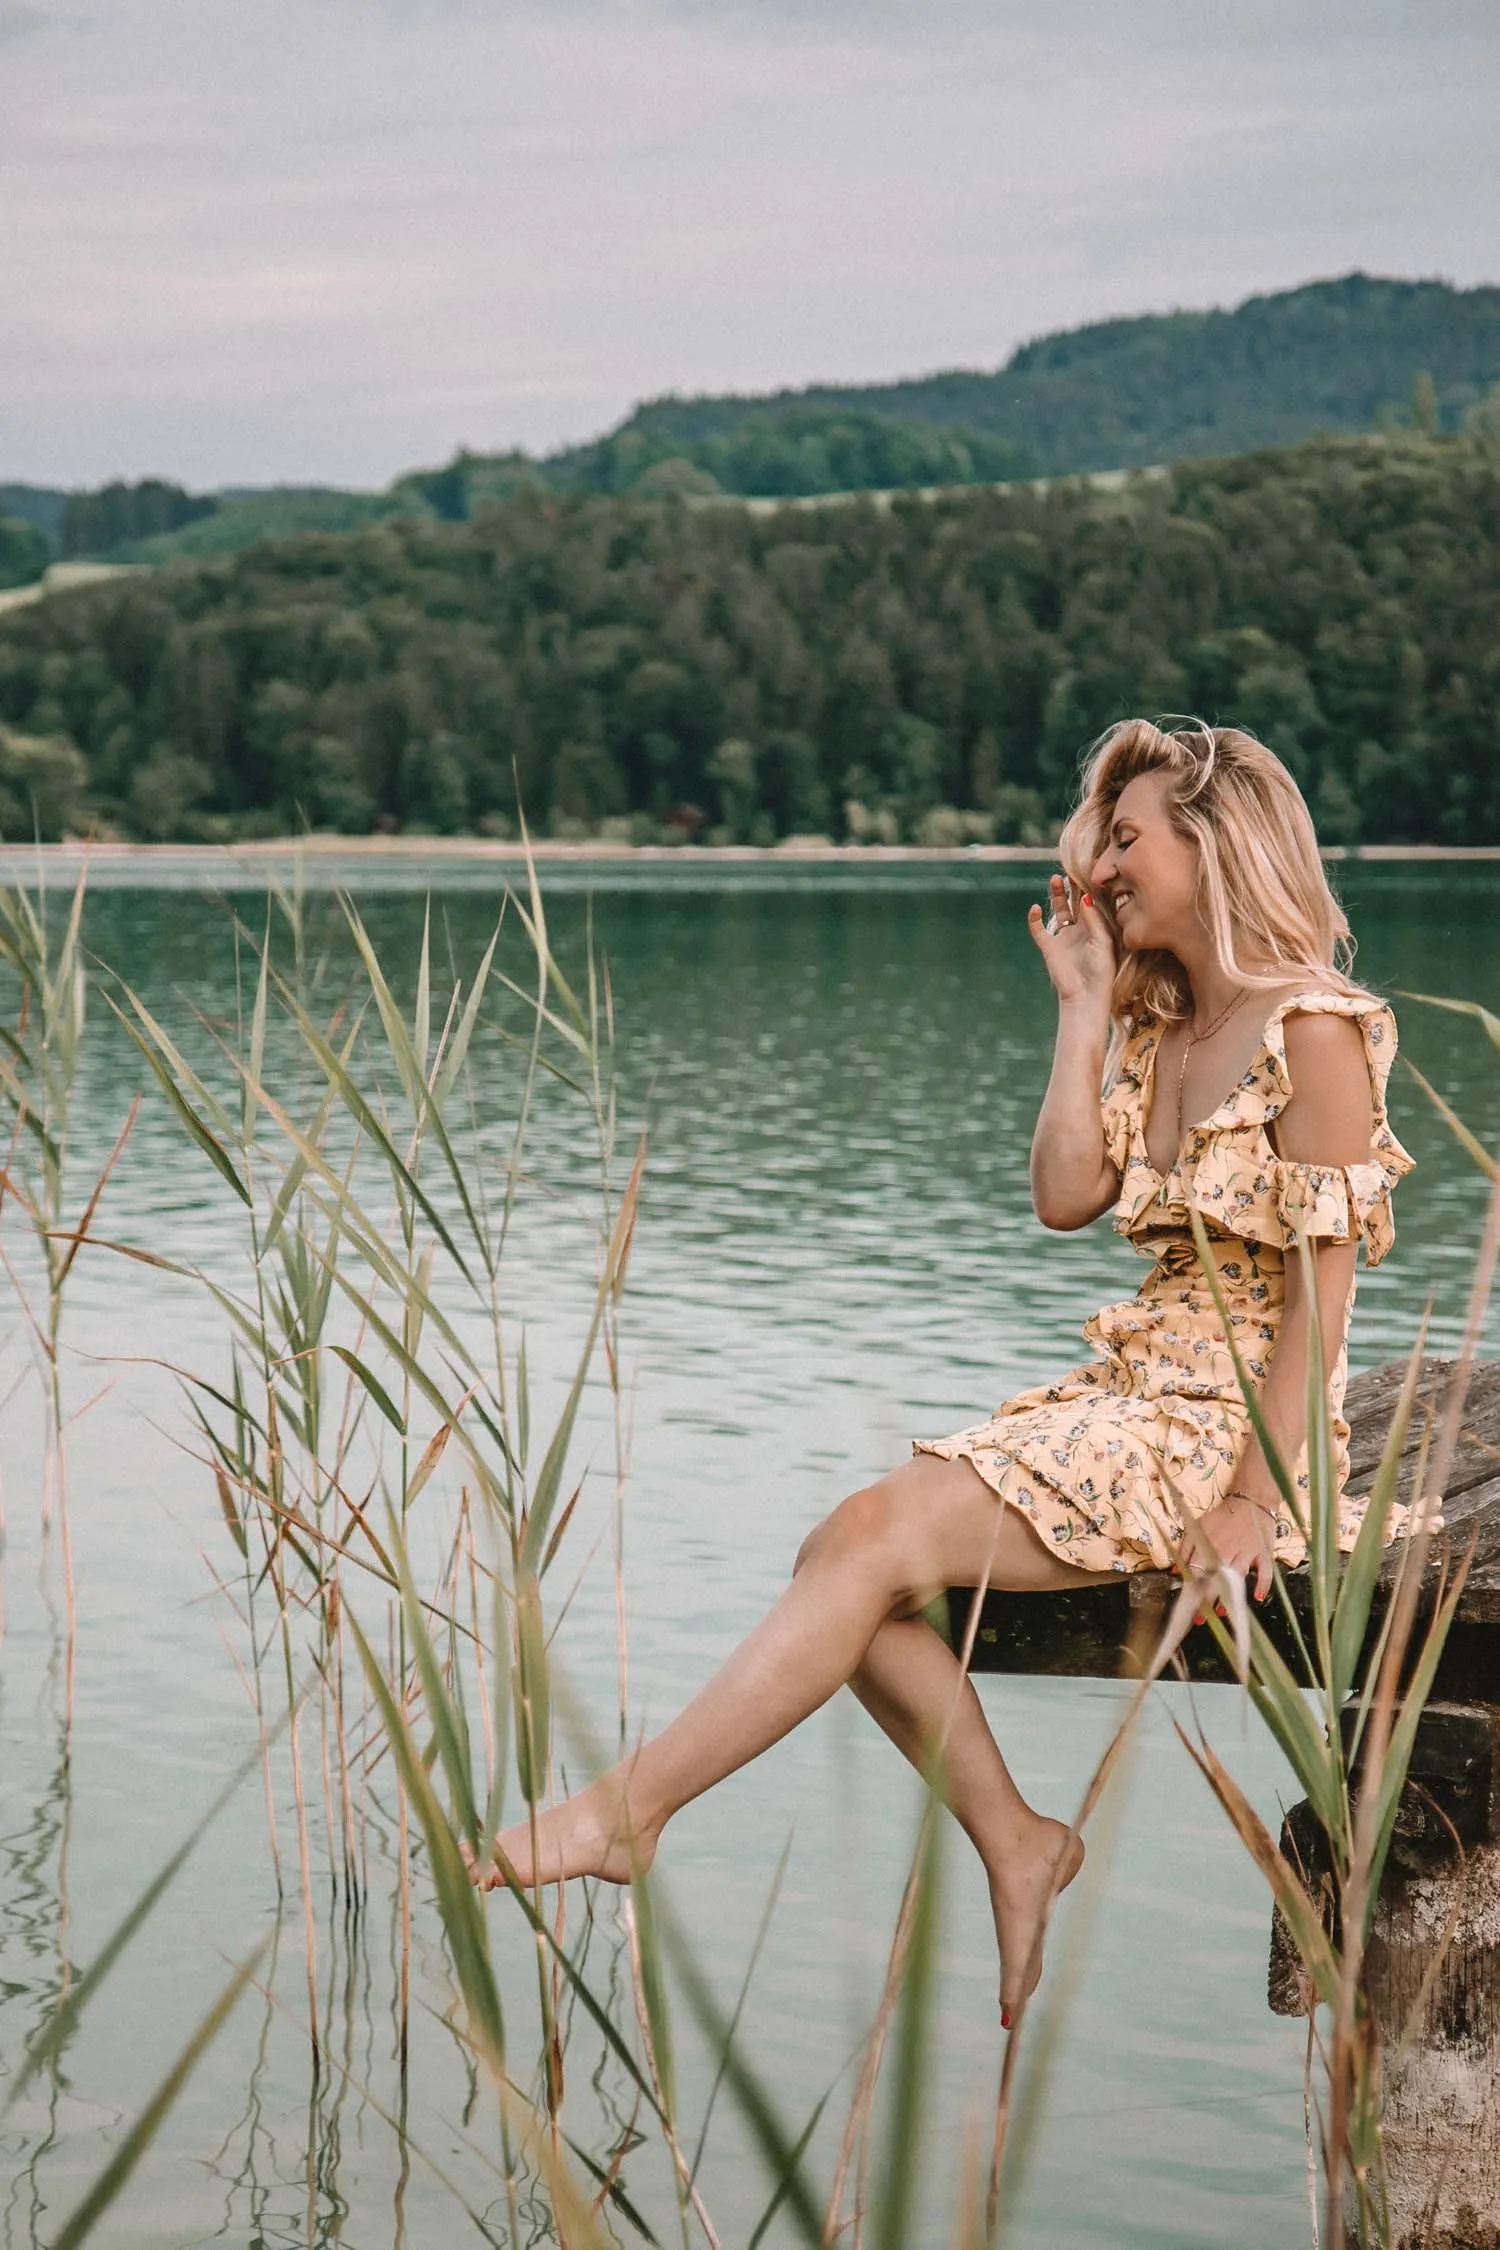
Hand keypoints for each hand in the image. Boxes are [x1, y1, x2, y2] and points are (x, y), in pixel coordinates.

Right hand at [1026, 875, 1116, 1012]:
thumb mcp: (1102, 941)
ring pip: (1059, 910)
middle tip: (1071, 870)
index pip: (1093, 904)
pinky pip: (1039, 929)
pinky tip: (1035, 908)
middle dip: (1073, 887)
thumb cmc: (1100, 971)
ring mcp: (1064, 937)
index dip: (1091, 888)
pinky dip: (1034, 918)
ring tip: (1055, 879)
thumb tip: (1084, 897)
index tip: (1092, 870)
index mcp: (1097, 929)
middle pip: (1075, 902)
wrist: (1085, 995)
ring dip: (1057, 895)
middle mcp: (1081, 930)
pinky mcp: (1050, 946)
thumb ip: (1093, 919)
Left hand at [1177, 1492, 1276, 1603]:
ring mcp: (1247, 1552)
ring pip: (1237, 1577)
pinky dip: (1263, 1584)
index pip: (1197, 1571)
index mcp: (1208, 1544)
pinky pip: (1266, 1571)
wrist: (1251, 1500)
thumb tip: (1174, 1571)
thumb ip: (1185, 1548)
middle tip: (1200, 1619)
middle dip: (1206, 1600)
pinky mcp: (1263, 1552)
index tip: (1186, 1607)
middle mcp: (1226, 1550)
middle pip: (1214, 1578)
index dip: (1190, 1590)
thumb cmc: (1223, 1516)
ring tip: (1222, 1614)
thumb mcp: (1198, 1526)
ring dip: (1229, 1597)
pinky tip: (1257, 1598)